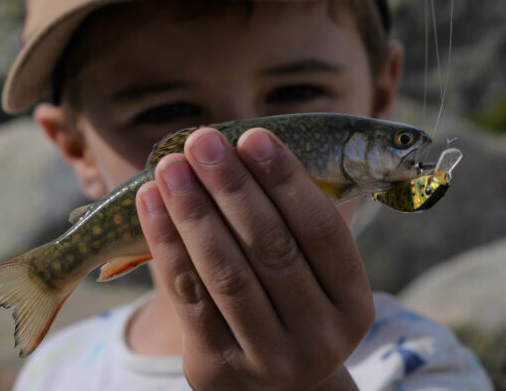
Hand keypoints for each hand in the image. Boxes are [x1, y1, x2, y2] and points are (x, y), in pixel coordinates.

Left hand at [135, 127, 374, 390]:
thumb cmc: (294, 310)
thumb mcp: (317, 282)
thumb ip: (296, 226)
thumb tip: (246, 148)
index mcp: (354, 303)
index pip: (323, 231)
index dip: (288, 181)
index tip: (254, 136)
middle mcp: (320, 335)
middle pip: (272, 248)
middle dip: (233, 188)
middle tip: (203, 140)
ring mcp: (269, 358)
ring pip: (227, 273)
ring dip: (195, 212)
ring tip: (171, 166)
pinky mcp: (218, 368)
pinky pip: (189, 298)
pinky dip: (167, 246)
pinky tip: (151, 204)